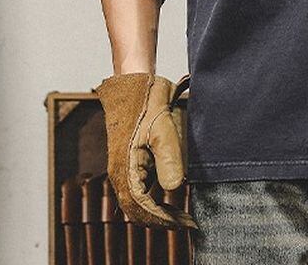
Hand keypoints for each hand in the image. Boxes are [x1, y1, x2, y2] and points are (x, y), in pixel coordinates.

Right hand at [93, 72, 197, 229]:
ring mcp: (125, 167)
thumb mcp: (163, 130)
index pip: (141, 208)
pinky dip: (154, 197)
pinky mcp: (131, 160)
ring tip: (182, 214)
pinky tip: (171, 194)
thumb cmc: (148, 104)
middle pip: (137, 210)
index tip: (185, 223)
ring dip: (158, 210)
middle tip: (186, 223)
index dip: (163, 219)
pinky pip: (140, 187)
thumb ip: (169, 160)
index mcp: (125, 169)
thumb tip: (175, 188)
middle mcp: (121, 173)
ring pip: (138, 200)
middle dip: (160, 220)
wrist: (135, 83)